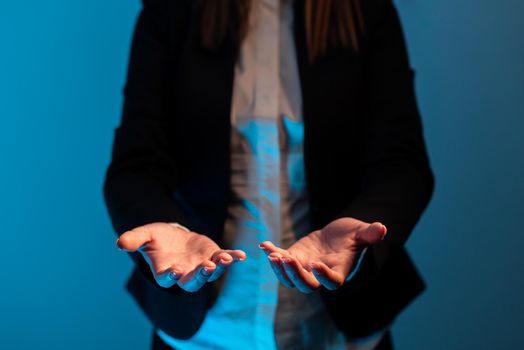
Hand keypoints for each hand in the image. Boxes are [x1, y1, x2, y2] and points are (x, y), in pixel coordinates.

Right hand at [116, 222, 245, 291]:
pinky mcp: (213, 256)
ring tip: (225, 259)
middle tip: (206, 268)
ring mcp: (200, 266)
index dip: (170, 276)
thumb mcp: (144, 235)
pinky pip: (224, 260)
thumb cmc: (156, 238)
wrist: (172, 235)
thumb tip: (119, 243)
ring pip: (211, 273)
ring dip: (219, 268)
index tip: (174, 271)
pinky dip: (232, 258)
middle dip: (200, 276)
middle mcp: (185, 274)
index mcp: (165, 272)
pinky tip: (242, 255)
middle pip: (193, 282)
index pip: (167, 279)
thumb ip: (134, 239)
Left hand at [259, 217, 386, 292]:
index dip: (323, 276)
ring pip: (289, 279)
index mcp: (339, 270)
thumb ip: (370, 233)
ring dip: (279, 269)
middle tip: (286, 259)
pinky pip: (280, 261)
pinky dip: (272, 253)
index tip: (315, 264)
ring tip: (272, 254)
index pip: (332, 282)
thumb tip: (383, 229)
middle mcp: (320, 274)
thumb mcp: (361, 232)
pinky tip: (264, 244)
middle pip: (306, 285)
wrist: (338, 236)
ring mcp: (305, 268)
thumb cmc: (352, 236)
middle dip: (295, 274)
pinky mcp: (294, 258)